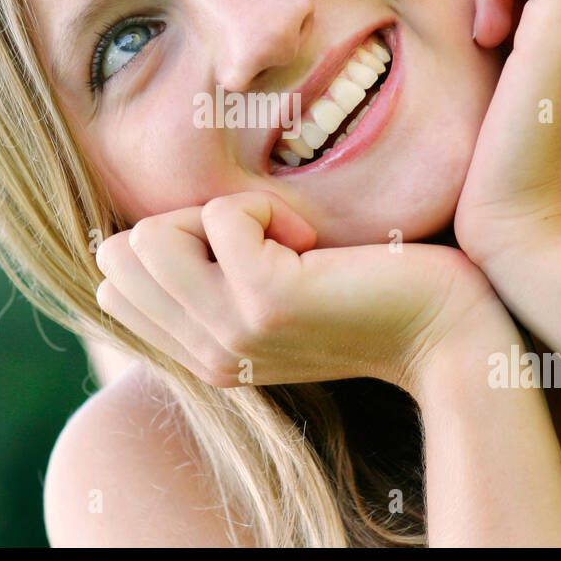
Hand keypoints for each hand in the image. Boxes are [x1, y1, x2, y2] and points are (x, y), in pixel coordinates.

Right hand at [94, 190, 507, 395]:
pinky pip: (219, 214)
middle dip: (186, 220)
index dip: (169, 240)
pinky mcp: (265, 302)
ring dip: (220, 212)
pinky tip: (310, 240)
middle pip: (119, 253)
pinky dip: (262, 205)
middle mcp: (205, 354)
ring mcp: (229, 333)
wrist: (447, 332)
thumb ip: (209, 279)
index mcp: (200, 355)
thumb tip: (137, 233)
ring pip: (149, 235)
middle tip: (265, 239)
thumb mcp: (270, 296)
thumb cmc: (370, 296)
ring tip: (284, 238)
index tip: (244, 250)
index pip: (113, 282)